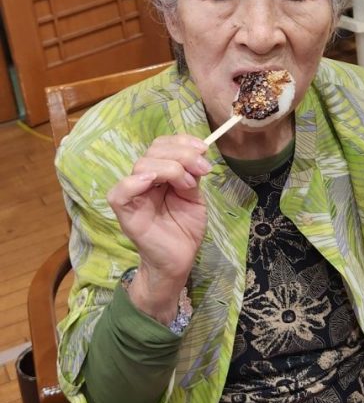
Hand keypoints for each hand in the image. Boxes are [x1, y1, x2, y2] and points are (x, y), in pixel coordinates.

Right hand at [107, 135, 209, 321]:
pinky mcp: (125, 211)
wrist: (178, 260)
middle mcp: (143, 180)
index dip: (182, 142)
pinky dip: (135, 182)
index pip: (162, 146)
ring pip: (142, 165)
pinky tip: (152, 180)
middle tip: (202, 169)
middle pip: (154, 151)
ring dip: (170, 168)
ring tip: (188, 185)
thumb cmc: (184, 230)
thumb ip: (192, 176)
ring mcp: (132, 194)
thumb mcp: (194, 197)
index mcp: (159, 174)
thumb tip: (198, 155)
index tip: (203, 149)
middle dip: (182, 155)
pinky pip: (120, 191)